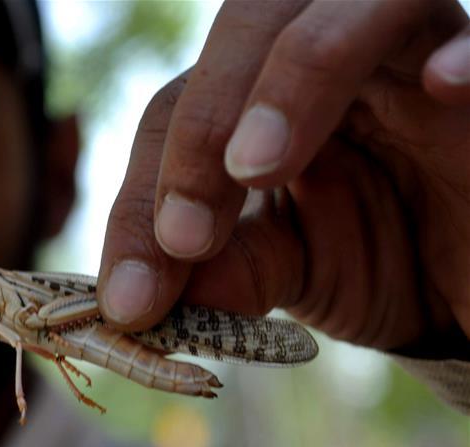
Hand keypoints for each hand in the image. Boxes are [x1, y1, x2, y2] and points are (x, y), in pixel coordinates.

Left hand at [97, 0, 469, 355]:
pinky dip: (466, 54)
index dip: (141, 198)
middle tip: (182, 237)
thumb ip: (223, 269)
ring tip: (254, 167)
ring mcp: (411, 52)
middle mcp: (329, 56)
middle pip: (249, 25)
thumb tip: (141, 297)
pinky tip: (440, 86)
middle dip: (201, 127)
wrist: (463, 290)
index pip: (179, 108)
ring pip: (353, 6)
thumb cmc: (371, 257)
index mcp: (260, 93)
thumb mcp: (282, 269)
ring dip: (295, 78)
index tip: (128, 299)